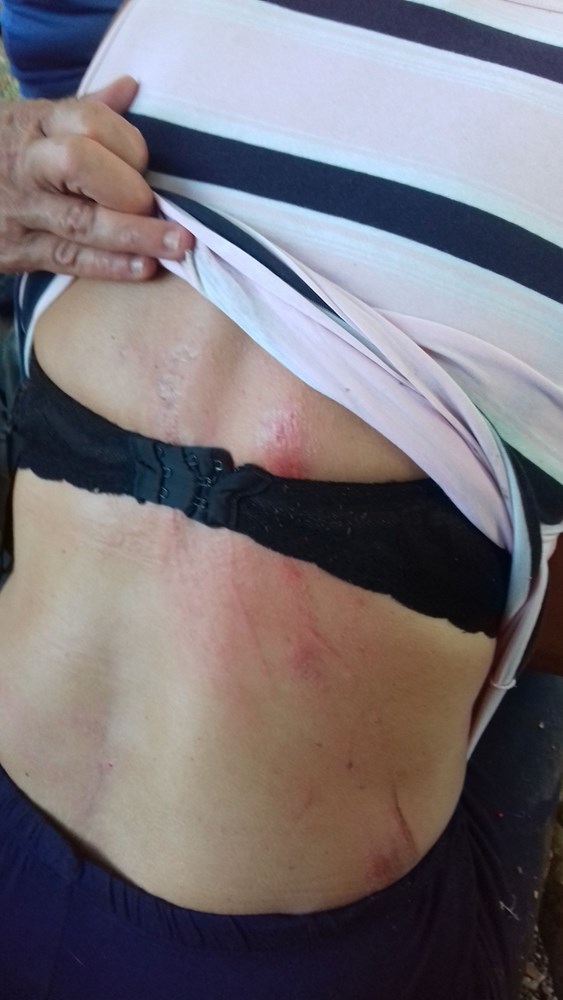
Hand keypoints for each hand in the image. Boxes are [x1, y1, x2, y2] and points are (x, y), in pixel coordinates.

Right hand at [0, 76, 192, 278]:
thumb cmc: (8, 155)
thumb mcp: (34, 123)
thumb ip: (85, 111)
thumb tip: (130, 87)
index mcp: (34, 123)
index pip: (87, 121)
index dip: (125, 141)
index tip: (144, 161)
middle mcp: (27, 165)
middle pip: (78, 164)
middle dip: (125, 187)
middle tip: (154, 203)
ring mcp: (22, 210)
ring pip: (80, 222)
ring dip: (135, 235)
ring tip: (178, 243)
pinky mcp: (20, 251)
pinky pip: (70, 259)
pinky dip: (110, 266)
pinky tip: (144, 268)